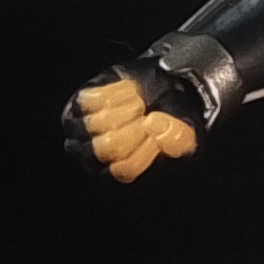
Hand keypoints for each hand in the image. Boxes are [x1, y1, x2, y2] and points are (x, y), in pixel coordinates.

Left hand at [61, 65, 198, 181]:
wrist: (163, 91)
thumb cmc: (172, 119)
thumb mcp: (186, 133)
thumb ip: (177, 138)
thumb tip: (154, 125)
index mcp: (123, 172)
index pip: (125, 169)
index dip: (147, 147)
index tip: (161, 131)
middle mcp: (96, 158)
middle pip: (107, 147)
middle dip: (134, 126)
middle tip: (150, 114)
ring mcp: (83, 133)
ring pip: (93, 126)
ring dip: (125, 108)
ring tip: (141, 103)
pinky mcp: (76, 108)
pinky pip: (87, 101)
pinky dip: (114, 92)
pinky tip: (129, 91)